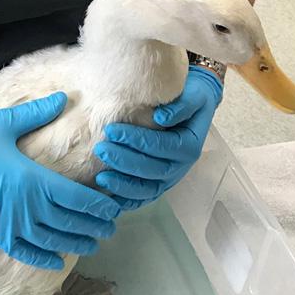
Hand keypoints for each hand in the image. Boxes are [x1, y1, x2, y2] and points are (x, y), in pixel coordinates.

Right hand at [0, 92, 119, 269]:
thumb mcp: (5, 123)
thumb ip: (38, 113)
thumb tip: (65, 97)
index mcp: (31, 179)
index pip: (75, 198)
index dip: (97, 205)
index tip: (113, 207)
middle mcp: (24, 206)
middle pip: (68, 222)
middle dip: (93, 226)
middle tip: (112, 227)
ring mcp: (9, 223)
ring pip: (50, 240)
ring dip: (74, 243)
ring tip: (93, 243)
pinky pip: (24, 251)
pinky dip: (43, 258)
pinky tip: (57, 260)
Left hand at [93, 66, 222, 209]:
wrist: (194, 105)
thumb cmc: (191, 97)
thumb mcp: (194, 94)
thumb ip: (182, 105)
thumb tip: (161, 117)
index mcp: (190, 145)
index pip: (164, 146)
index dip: (138, 140)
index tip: (111, 129)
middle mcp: (181, 166)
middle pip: (154, 170)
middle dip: (124, 161)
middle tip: (100, 149)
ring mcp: (170, 177)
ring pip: (148, 189)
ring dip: (123, 185)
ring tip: (100, 178)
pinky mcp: (159, 183)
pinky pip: (144, 197)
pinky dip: (127, 199)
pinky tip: (108, 196)